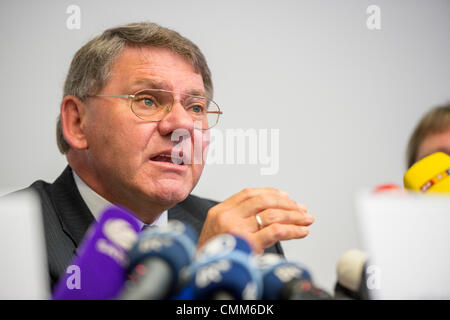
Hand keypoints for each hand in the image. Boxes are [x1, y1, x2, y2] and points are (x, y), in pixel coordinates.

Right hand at [197, 187, 314, 253]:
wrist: (205, 274)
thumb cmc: (214, 255)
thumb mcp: (218, 229)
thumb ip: (238, 217)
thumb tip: (270, 211)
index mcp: (220, 210)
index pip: (249, 193)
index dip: (271, 192)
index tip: (286, 196)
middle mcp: (227, 216)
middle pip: (263, 201)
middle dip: (287, 204)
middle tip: (301, 208)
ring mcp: (237, 229)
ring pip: (272, 215)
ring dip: (294, 216)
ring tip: (306, 219)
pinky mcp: (248, 243)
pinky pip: (276, 231)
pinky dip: (293, 230)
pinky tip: (301, 231)